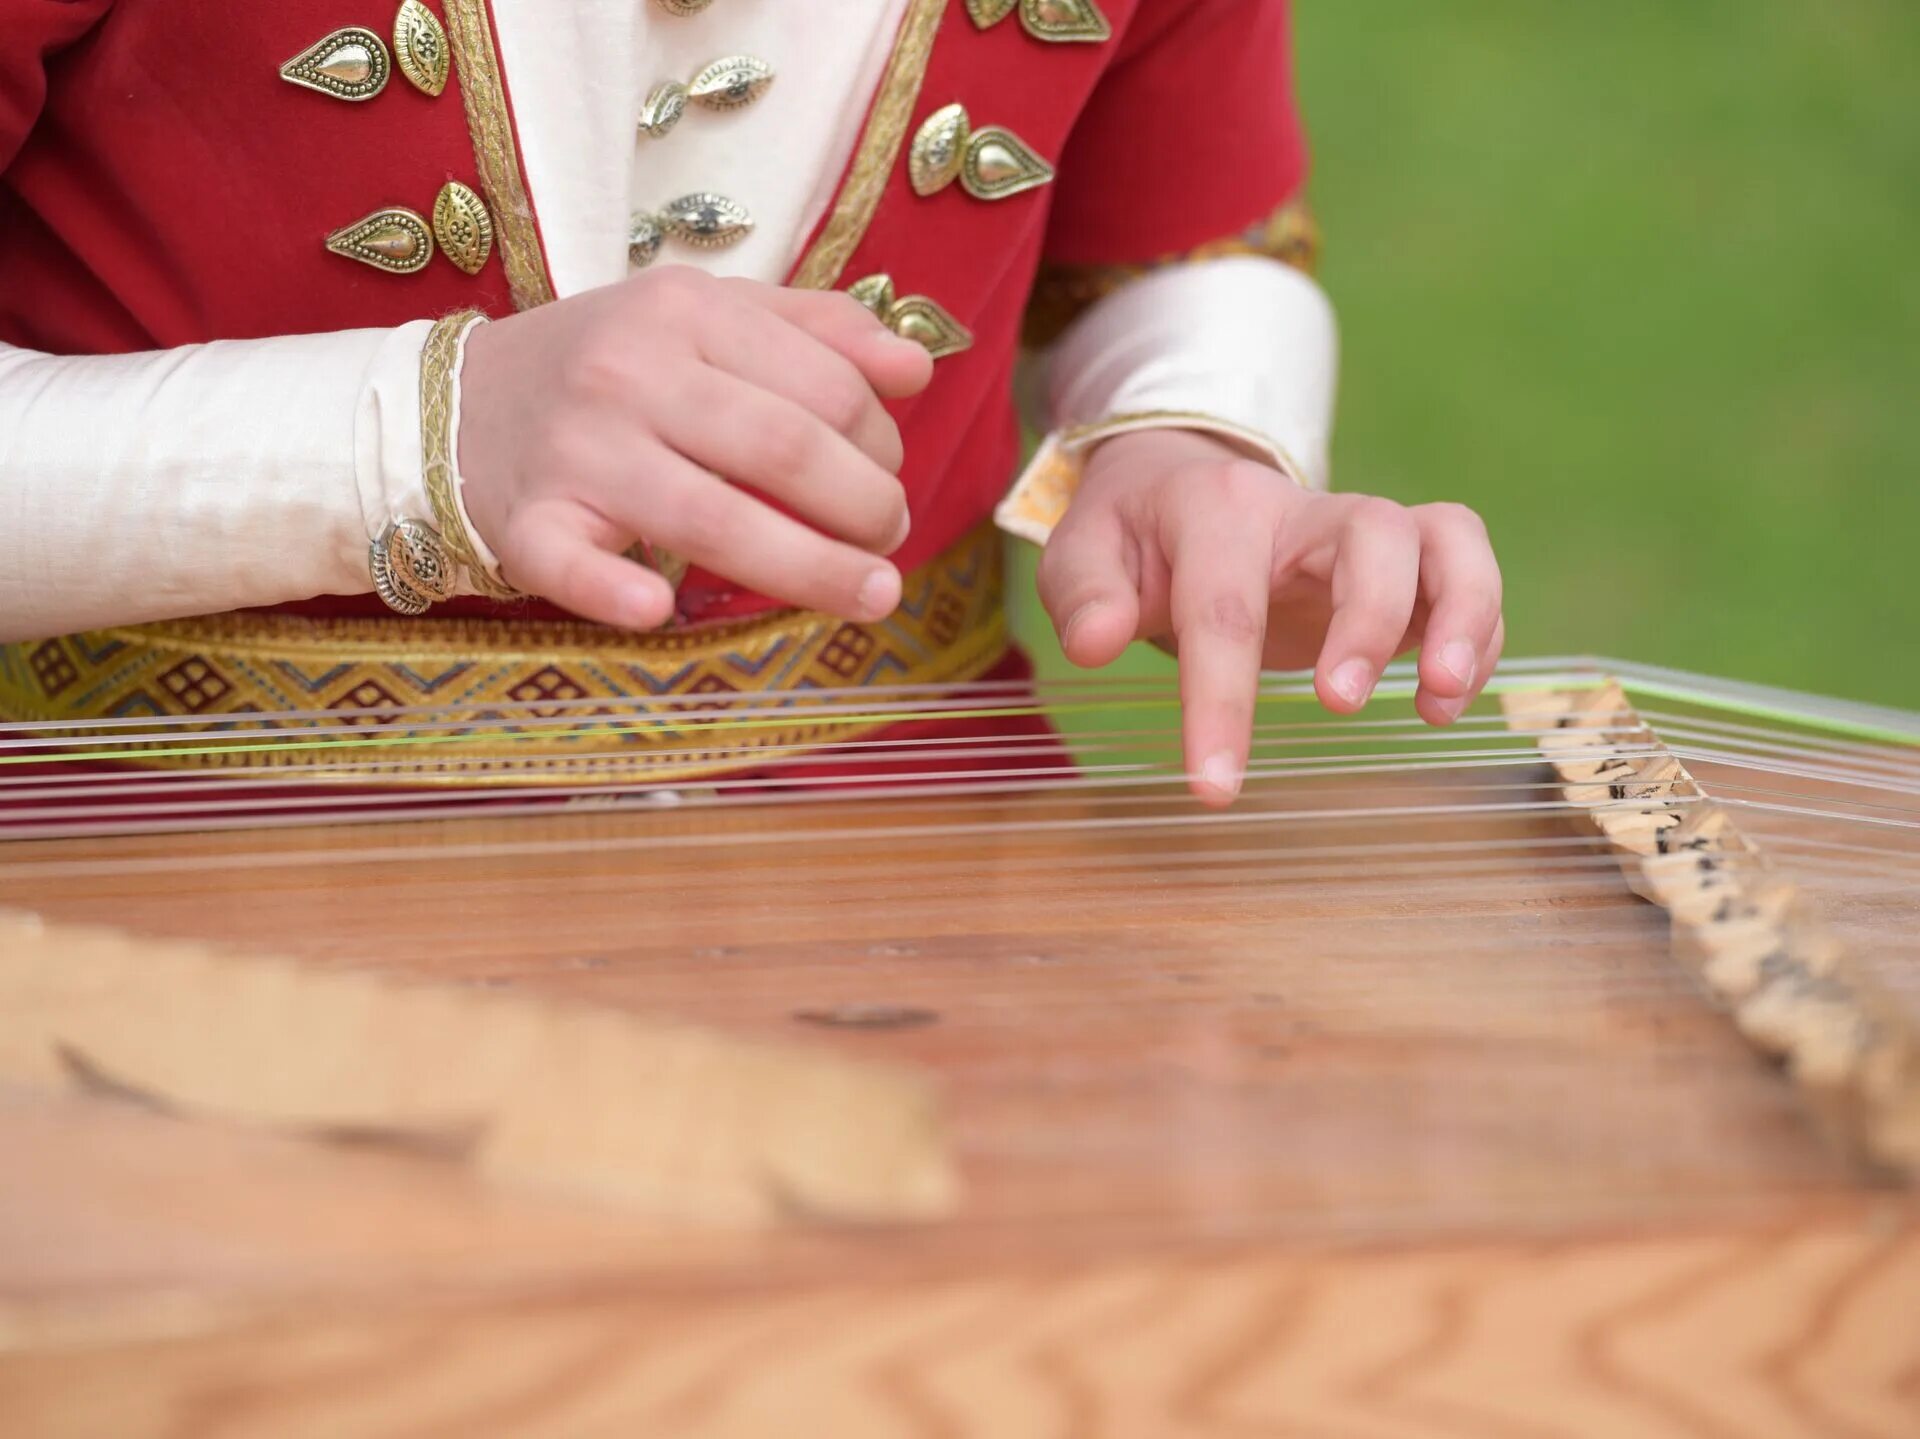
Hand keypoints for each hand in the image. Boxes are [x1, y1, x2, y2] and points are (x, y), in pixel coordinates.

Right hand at [457, 266, 934, 628]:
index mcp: (685, 311)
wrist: (462, 407)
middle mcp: (629, 372)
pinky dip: (617, 592)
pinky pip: (574, 566)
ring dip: (811, 569)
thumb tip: (915, 368)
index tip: (891, 479)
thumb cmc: (616, 368)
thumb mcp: (709, 318)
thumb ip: (817, 330)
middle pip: (783, 451)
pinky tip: (663, 609)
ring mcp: (576, 451)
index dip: (881, 443)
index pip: (823, 384)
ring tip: (874, 594)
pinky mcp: (528, 524)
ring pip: (711, 520)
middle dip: (866, 509)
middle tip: (892, 542)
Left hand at [1037, 428, 1503, 804]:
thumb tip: (1095, 642)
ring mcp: (1363, 532)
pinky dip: (1477, 635)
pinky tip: (1443, 702)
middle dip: (1369, 621)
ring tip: (1441, 702)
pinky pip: (1466, 574)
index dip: (1221, 699)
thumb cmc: (1133, 535)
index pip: (1223, 605)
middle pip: (1372, 535)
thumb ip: (1083, 594)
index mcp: (1217, 510)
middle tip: (1340, 705)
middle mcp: (1304, 510)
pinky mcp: (1405, 562)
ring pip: (1447, 538)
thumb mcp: (1082, 551)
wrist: (1179, 484)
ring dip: (1462, 614)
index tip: (1215, 787)